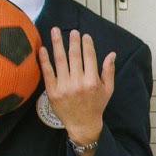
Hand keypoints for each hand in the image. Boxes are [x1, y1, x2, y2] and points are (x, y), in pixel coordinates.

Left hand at [38, 27, 115, 148]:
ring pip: (60, 60)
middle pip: (74, 56)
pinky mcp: (52, 91)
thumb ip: (108, 71)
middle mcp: (78, 83)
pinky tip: (43, 49)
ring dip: (57, 44)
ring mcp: (64, 87)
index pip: (89, 57)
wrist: (82, 124)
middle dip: (73, 41)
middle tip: (71, 31)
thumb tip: (112, 54)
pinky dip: (44, 60)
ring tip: (55, 31)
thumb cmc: (96, 106)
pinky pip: (48, 72)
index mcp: (93, 82)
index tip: (84, 35)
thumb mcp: (108, 90)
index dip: (87, 44)